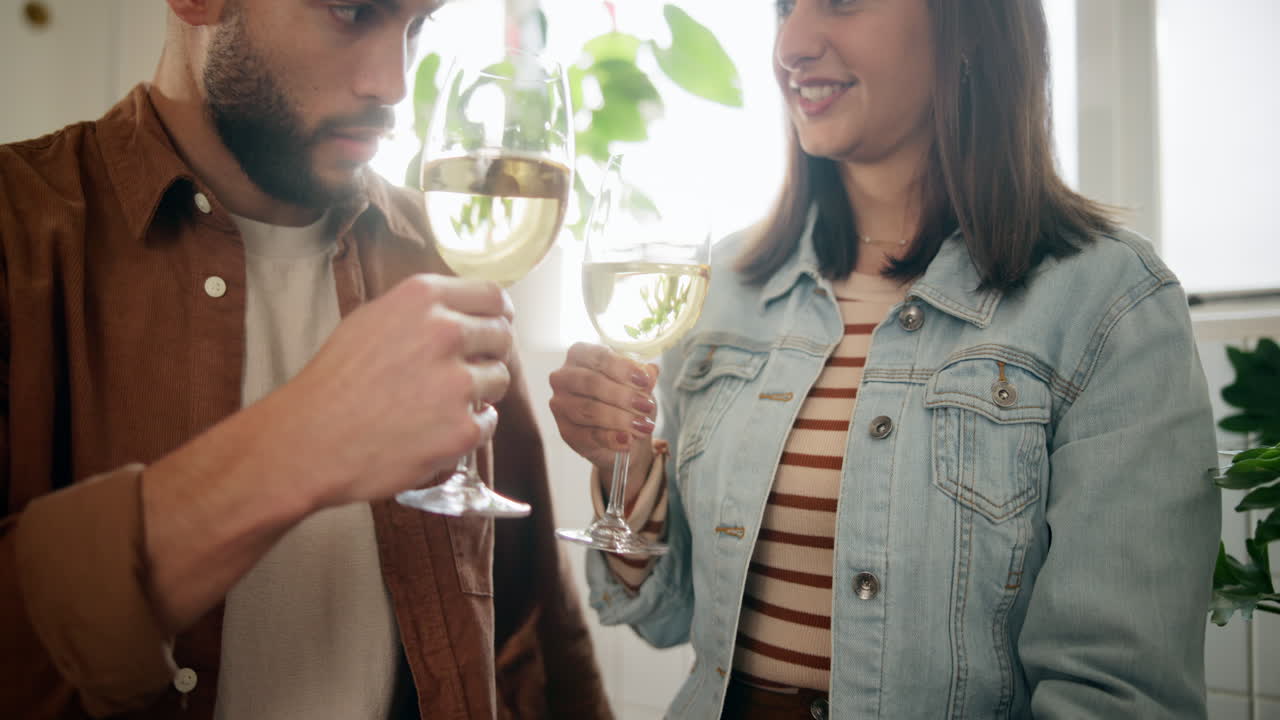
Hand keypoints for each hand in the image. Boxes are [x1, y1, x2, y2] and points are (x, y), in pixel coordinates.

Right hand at [281, 274, 514, 507]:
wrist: (310, 440)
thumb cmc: (334, 382)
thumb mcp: (371, 321)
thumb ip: (420, 312)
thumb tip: (462, 312)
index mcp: (422, 299)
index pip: (492, 295)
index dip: (498, 313)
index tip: (497, 324)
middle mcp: (445, 333)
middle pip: (502, 336)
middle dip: (489, 354)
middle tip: (465, 371)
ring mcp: (457, 383)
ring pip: (499, 380)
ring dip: (480, 393)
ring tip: (440, 405)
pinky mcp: (462, 428)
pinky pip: (488, 423)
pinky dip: (468, 429)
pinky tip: (435, 431)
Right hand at [549, 342, 657, 483]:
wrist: (622, 433)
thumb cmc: (625, 399)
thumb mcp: (638, 385)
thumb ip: (644, 377)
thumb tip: (650, 373)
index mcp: (581, 355)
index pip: (598, 357)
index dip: (623, 368)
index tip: (644, 381)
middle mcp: (564, 377)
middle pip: (591, 382)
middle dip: (622, 395)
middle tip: (646, 406)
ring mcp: (561, 405)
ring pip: (589, 410)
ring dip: (619, 418)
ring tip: (642, 426)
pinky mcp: (566, 432)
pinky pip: (588, 435)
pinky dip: (610, 438)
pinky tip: (626, 440)